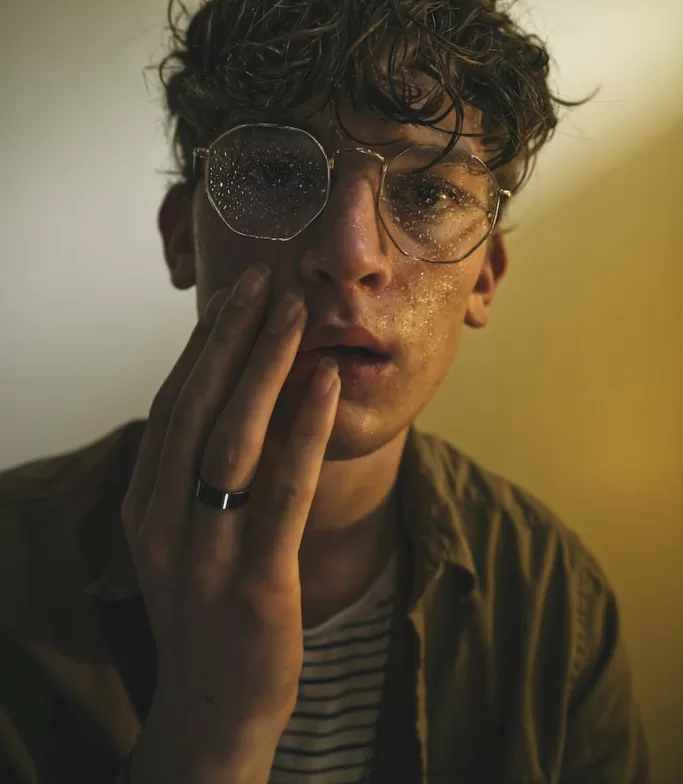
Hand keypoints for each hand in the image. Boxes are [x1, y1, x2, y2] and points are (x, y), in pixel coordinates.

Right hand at [120, 264, 339, 777]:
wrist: (215, 707)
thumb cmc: (211, 603)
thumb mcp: (186, 531)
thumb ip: (197, 470)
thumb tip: (232, 393)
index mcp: (146, 501)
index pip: (175, 401)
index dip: (206, 342)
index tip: (237, 291)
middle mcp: (164, 520)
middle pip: (199, 407)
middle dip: (232, 337)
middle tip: (265, 277)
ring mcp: (206, 552)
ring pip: (234, 438)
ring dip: (265, 367)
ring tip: (293, 312)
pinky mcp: (256, 581)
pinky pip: (282, 491)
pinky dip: (303, 431)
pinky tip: (324, 384)